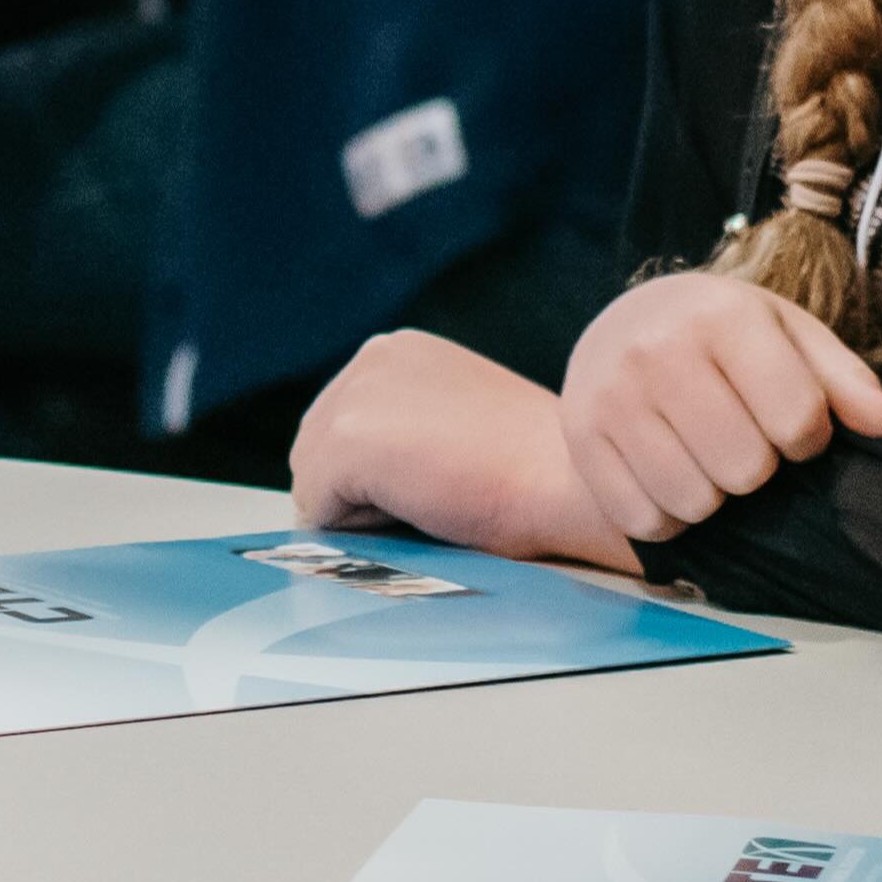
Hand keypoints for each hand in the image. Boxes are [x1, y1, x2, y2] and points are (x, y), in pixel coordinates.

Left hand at [291, 330, 646, 565]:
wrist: (568, 482)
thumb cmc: (532, 468)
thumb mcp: (456, 422)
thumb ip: (406, 428)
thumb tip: (350, 479)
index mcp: (399, 350)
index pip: (342, 428)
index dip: (380, 474)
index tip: (445, 474)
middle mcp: (371, 356)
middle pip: (315, 452)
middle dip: (362, 490)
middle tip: (441, 492)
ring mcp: (356, 393)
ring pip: (313, 483)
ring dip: (363, 510)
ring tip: (434, 496)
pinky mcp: (347, 438)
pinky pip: (316, 512)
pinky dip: (360, 531)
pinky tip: (423, 506)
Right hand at [556, 271, 881, 541]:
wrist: (622, 324)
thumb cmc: (724, 336)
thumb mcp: (789, 336)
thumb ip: (844, 381)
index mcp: (722, 316)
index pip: (798, 419)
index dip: (809, 438)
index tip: (792, 423)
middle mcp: (657, 351)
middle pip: (746, 470)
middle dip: (758, 469)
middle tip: (743, 441)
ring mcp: (610, 396)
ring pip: (694, 502)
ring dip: (714, 498)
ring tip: (707, 461)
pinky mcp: (580, 438)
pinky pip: (643, 520)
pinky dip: (668, 517)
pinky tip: (670, 479)